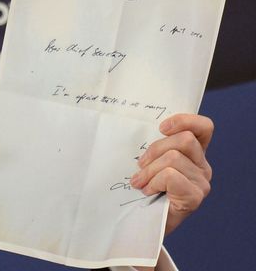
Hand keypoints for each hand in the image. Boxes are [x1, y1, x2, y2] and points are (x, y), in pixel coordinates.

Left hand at [130, 113, 212, 234]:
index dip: (184, 121)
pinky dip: (153, 182)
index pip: (203, 127)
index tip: (161, 128)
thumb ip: (155, 147)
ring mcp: (201, 182)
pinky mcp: (194, 197)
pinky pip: (171, 176)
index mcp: (194, 154)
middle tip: (140, 165)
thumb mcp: (150, 162)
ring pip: (174, 158)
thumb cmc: (145, 189)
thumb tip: (138, 129)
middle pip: (184, 140)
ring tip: (140, 182)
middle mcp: (202, 166)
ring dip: (149, 170)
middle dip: (155, 150)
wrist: (144, 222)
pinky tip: (148, 191)